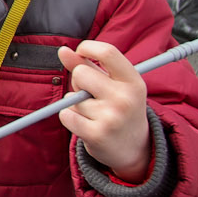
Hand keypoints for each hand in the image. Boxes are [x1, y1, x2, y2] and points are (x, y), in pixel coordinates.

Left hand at [55, 41, 151, 182]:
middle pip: (81, 73)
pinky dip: (69, 117)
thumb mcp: (114, 84)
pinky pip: (65, 114)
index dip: (87, 47)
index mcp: (134, 82)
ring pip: (72, 96)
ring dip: (76, 103)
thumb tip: (62, 50)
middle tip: (91, 93)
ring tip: (94, 113)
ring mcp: (111, 118)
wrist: (134, 149)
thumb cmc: (120, 109)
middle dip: (79, 81)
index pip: (108, 52)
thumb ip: (88, 64)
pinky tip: (86, 123)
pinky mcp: (95, 135)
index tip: (80, 52)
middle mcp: (125, 99)